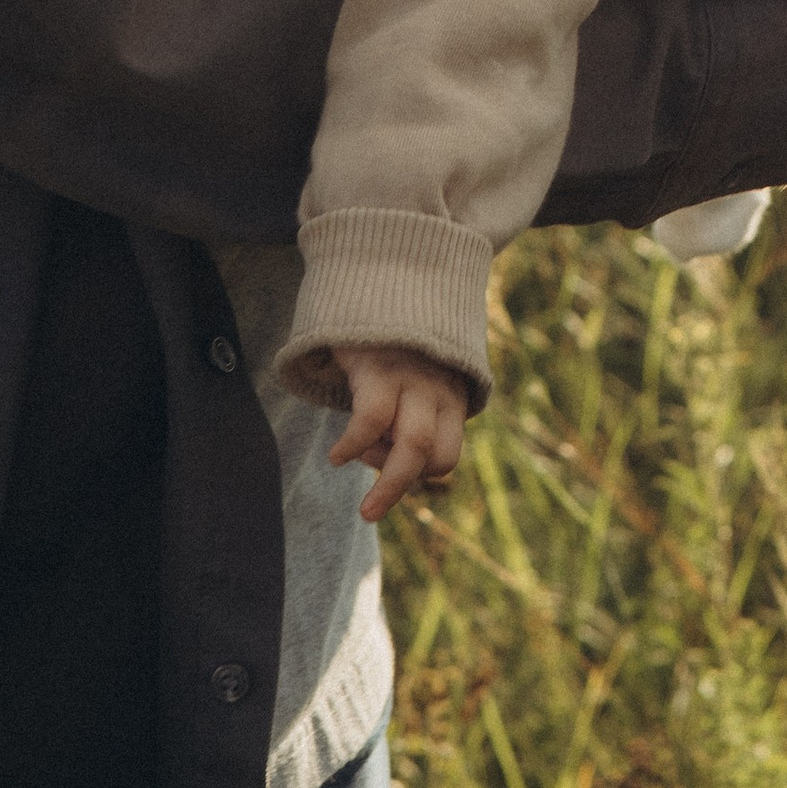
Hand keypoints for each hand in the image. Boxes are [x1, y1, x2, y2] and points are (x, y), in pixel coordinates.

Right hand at [327, 342, 469, 523]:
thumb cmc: (392, 338)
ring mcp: (414, 378)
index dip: (416, 472)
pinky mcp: (381, 366)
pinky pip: (372, 419)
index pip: (447, 455)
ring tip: (357, 496)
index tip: (382, 461)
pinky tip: (336, 456)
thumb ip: (408, 408)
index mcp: (450, 397)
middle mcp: (439, 390)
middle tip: (369, 512)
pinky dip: (352, 447)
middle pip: (438, 457)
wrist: (385, 275)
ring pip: (413, 445)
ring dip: (387, 483)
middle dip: (401, 489)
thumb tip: (385, 458)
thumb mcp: (414, 373)